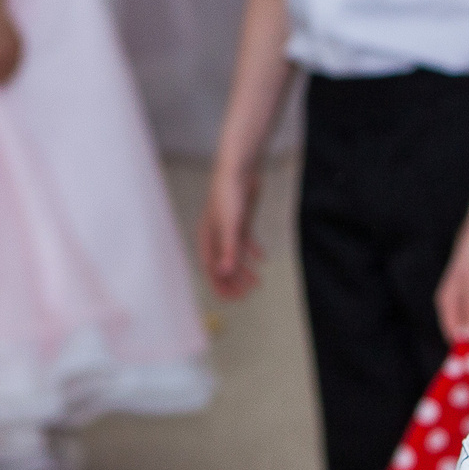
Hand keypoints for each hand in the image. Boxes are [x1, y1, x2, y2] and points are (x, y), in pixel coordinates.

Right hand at [199, 160, 265, 300]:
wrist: (239, 169)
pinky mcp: (241, 220)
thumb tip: (225, 273)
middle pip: (222, 263)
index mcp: (207, 237)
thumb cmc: (230, 195)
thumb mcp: (231, 225)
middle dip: (232, 281)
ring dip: (244, 269)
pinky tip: (261, 259)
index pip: (211, 267)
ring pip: (235, 254)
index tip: (230, 300)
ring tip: (257, 283)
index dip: (219, 285)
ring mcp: (228, 227)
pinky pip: (245, 240)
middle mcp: (215, 234)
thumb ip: (229, 249)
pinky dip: (252, 251)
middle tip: (246, 295)